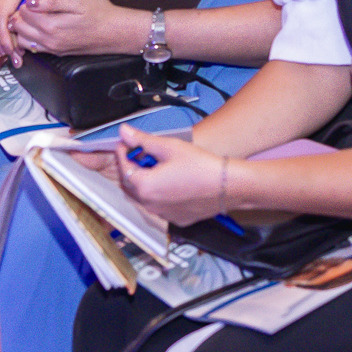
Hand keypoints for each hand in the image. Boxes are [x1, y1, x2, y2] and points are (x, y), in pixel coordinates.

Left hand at [8, 0, 135, 57]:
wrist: (116, 32)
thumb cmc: (99, 12)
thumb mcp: (76, 0)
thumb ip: (51, 1)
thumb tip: (30, 0)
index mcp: (51, 25)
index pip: (22, 12)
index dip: (24, 1)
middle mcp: (49, 40)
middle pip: (19, 27)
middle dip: (19, 15)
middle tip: (29, 4)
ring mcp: (52, 48)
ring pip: (23, 40)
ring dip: (22, 27)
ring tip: (31, 15)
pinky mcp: (57, 52)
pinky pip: (34, 48)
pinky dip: (29, 38)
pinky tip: (38, 28)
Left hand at [112, 126, 227, 225]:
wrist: (228, 186)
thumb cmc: (200, 166)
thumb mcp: (169, 147)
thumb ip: (143, 140)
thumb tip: (124, 132)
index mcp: (145, 186)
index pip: (124, 168)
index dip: (123, 153)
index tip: (127, 143)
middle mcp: (150, 205)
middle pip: (132, 184)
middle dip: (133, 167)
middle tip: (141, 153)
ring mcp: (163, 214)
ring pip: (146, 196)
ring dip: (146, 181)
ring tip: (158, 166)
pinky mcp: (176, 219)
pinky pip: (161, 206)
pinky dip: (160, 194)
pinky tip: (172, 183)